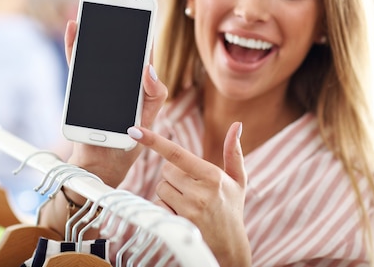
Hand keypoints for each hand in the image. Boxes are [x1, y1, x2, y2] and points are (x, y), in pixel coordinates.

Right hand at [64, 0, 167, 186]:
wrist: (104, 163)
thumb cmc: (131, 141)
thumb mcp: (150, 116)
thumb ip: (154, 93)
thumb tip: (149, 67)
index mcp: (138, 80)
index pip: (143, 45)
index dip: (144, 22)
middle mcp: (118, 75)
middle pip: (121, 39)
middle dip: (123, 12)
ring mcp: (99, 78)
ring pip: (98, 45)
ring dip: (98, 22)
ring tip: (101, 1)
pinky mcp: (82, 87)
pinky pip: (77, 62)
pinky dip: (74, 44)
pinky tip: (76, 27)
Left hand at [126, 122, 250, 266]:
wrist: (230, 247)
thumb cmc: (231, 209)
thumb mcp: (238, 180)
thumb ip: (234, 152)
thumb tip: (236, 125)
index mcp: (212, 176)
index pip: (177, 153)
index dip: (154, 141)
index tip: (135, 130)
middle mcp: (200, 191)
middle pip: (166, 170)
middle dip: (174, 176)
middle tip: (191, 188)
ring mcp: (188, 209)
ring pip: (161, 187)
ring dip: (170, 193)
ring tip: (188, 203)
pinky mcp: (178, 223)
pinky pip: (158, 205)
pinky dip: (166, 208)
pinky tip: (182, 214)